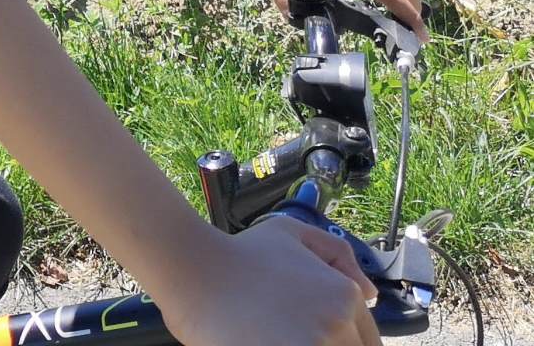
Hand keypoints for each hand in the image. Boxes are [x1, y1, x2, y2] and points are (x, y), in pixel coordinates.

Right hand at [160, 216, 381, 345]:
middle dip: (324, 344)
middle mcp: (338, 325)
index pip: (367, 343)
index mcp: (344, 296)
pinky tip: (264, 341)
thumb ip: (336, 253)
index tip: (307, 334)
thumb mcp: (289, 232)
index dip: (339, 342)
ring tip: (275, 336)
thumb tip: (369, 294)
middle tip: (289, 333)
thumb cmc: (241, 254)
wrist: (196, 272)